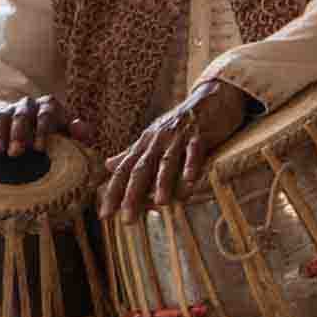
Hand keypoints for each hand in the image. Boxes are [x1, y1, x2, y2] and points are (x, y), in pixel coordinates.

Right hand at [0, 95, 90, 156]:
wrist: (32, 130)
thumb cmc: (55, 135)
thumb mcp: (69, 133)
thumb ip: (79, 132)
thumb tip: (79, 127)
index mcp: (48, 106)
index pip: (46, 114)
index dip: (42, 130)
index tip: (39, 149)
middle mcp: (26, 106)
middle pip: (22, 116)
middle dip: (18, 134)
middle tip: (16, 153)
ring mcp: (7, 111)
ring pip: (1, 117)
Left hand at [100, 79, 254, 224]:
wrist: (211, 97)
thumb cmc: (182, 123)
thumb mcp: (154, 137)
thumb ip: (133, 153)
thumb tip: (107, 165)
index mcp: (145, 142)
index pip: (124, 170)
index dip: (114, 192)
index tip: (105, 214)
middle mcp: (157, 139)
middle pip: (141, 169)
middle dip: (133, 194)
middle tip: (128, 219)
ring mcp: (178, 136)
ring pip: (167, 161)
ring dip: (163, 182)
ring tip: (161, 203)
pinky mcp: (200, 133)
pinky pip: (195, 150)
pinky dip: (192, 163)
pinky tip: (191, 179)